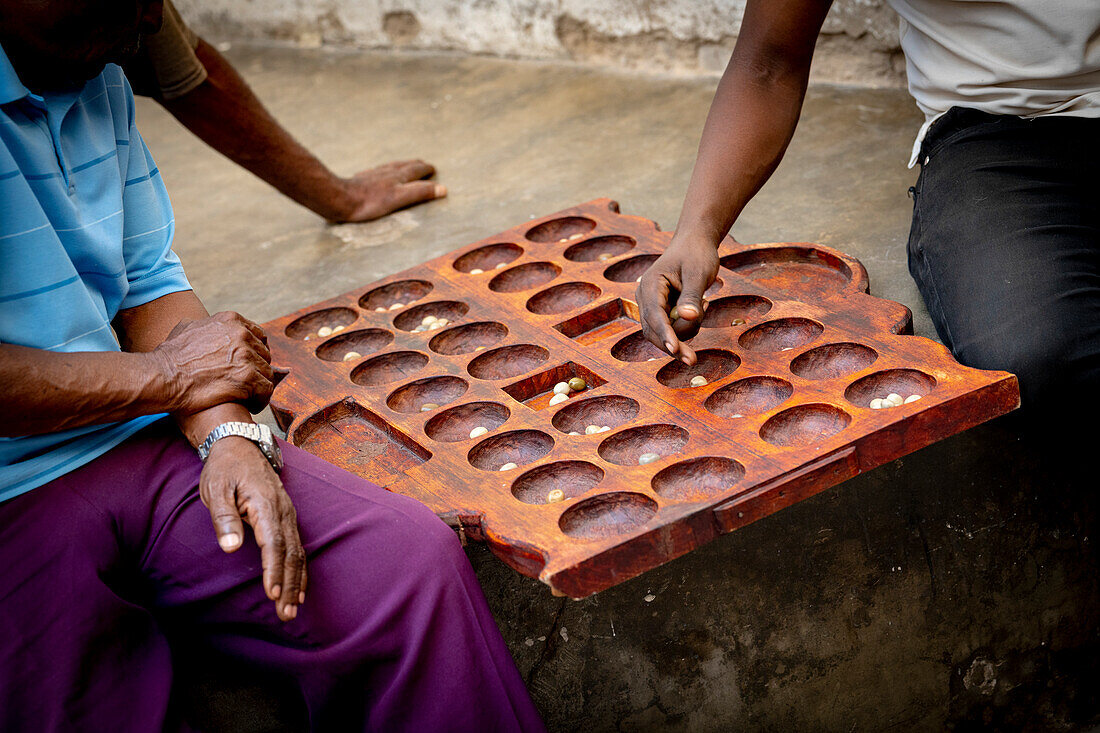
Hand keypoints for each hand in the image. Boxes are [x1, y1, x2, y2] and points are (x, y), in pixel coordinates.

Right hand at [153, 311, 273, 414]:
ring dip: (257, 387)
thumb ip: (206, 324)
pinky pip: (266, 390)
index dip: (255, 353)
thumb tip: (208, 324)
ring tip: (245, 397)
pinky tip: (248, 405)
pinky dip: (260, 400)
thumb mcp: (186, 328)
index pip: (258, 336)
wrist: (162, 377)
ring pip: (267, 373)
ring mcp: (246, 355)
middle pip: (265, 355)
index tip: (247, 366)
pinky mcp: (247, 377)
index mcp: (231, 321)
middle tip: (245, 384)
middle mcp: (241, 334)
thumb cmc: (170, 358)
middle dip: (257, 370)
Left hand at [200, 436, 306, 621]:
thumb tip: (231, 548)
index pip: (274, 543)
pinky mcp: (286, 518)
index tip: (271, 594)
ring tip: (292, 609)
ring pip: (298, 553)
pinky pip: (298, 547)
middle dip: (289, 585)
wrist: (239, 445)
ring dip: (296, 583)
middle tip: (286, 614)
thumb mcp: (216, 489)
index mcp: (266, 504)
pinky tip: (298, 588)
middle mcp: (283, 511)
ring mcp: (288, 514)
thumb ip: (224, 518)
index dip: (274, 570)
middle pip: (291, 553)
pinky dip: (299, 570)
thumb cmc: (225, 469)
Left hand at [328, 159, 446, 222]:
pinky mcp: (359, 180)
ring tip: (403, 166)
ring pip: (390, 167)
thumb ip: (421, 193)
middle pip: (404, 165)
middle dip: (415, 165)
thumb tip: (443, 189)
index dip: (425, 170)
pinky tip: (377, 174)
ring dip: (400, 166)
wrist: (339, 199)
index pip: (416, 170)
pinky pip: (376, 173)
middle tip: (422, 164)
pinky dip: (383, 172)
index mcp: (397, 176)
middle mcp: (386, 172)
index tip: (433, 168)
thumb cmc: (370, 202)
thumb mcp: (400, 198)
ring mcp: (372, 175)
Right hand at [636, 234, 719, 365]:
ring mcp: (652, 306)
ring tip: (705, 303)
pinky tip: (702, 305)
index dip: (665, 333)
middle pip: (654, 331)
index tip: (675, 349)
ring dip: (686, 331)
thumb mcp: (698, 273)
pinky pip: (673, 329)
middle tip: (693, 360)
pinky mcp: (662, 312)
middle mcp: (645, 297)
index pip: (654, 315)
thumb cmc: (696, 254)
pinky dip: (688, 326)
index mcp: (650, 284)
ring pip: (664, 333)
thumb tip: (687, 317)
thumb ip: (691, 296)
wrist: (695, 244)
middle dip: (674, 344)